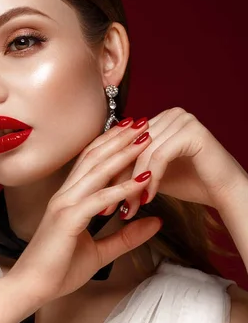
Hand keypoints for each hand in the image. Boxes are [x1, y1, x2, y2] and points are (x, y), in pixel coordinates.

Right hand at [7, 120, 161, 304]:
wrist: (31, 288)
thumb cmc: (58, 270)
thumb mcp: (100, 252)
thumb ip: (126, 236)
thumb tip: (155, 222)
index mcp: (69, 199)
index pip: (91, 162)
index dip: (112, 143)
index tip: (134, 131)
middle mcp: (65, 195)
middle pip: (95, 157)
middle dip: (120, 138)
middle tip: (144, 122)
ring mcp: (65, 205)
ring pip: (98, 171)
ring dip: (124, 153)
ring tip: (146, 138)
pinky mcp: (67, 219)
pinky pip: (99, 199)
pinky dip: (122, 188)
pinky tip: (142, 180)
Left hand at [100, 107, 247, 218]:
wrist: (224, 191)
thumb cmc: (190, 183)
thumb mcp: (152, 173)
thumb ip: (130, 167)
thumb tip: (97, 174)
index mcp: (158, 119)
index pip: (124, 145)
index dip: (108, 173)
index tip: (97, 200)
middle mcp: (168, 114)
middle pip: (130, 148)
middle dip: (117, 181)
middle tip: (106, 208)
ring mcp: (180, 119)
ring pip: (142, 154)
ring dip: (132, 184)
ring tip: (129, 208)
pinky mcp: (190, 130)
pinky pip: (160, 156)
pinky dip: (152, 179)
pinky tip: (149, 198)